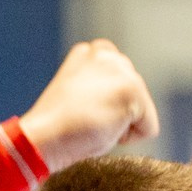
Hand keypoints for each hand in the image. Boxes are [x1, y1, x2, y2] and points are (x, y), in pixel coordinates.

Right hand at [18, 40, 159, 170]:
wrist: (43, 138)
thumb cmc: (57, 128)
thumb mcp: (79, 95)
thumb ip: (101, 86)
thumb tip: (119, 101)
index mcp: (90, 52)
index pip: (121, 82)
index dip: (107, 105)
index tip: (81, 111)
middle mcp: (107, 54)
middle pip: (136, 96)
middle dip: (118, 113)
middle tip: (86, 119)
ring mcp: (120, 70)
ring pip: (143, 111)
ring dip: (122, 124)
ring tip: (93, 123)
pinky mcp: (131, 90)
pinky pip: (148, 128)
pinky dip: (129, 138)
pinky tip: (103, 129)